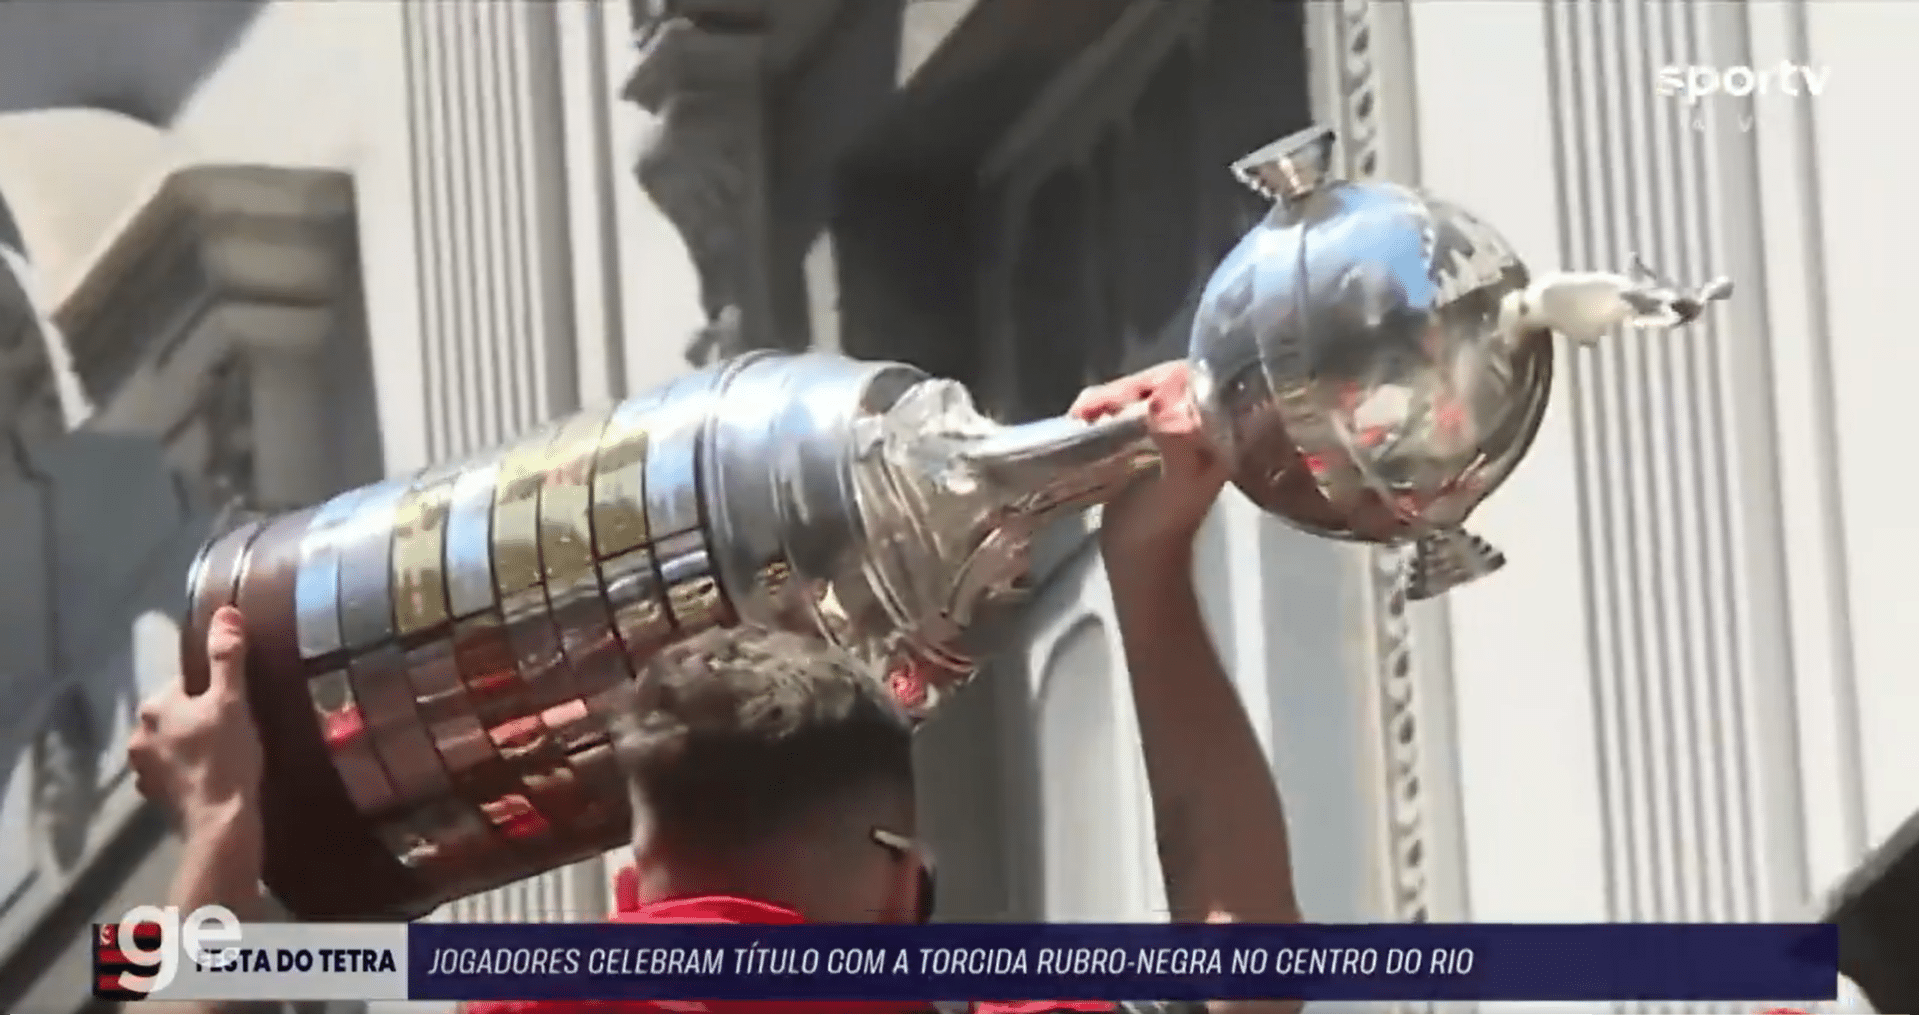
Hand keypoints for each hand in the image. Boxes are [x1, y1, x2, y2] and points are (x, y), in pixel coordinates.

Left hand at [129, 607, 263, 834]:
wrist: (221, 821)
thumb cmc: (228, 755)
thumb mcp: (233, 699)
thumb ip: (227, 655)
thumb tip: (224, 611)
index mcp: (154, 706)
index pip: (184, 683)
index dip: (212, 691)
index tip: (236, 704)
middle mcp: (138, 735)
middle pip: (175, 714)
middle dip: (198, 718)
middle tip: (234, 729)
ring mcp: (142, 769)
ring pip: (171, 744)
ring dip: (190, 745)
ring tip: (225, 756)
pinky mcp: (152, 797)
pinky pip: (171, 773)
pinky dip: (187, 773)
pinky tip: (211, 779)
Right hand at [1070, 361, 1229, 560]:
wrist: (1140, 563)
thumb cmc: (1162, 528)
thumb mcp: (1177, 486)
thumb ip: (1178, 444)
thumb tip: (1160, 401)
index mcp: (1216, 434)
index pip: (1195, 383)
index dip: (1161, 379)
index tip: (1127, 394)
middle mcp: (1195, 428)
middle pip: (1162, 385)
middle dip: (1125, 390)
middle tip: (1091, 407)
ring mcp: (1166, 435)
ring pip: (1138, 398)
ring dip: (1107, 399)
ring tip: (1081, 413)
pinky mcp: (1140, 444)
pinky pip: (1121, 414)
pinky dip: (1100, 410)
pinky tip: (1081, 418)